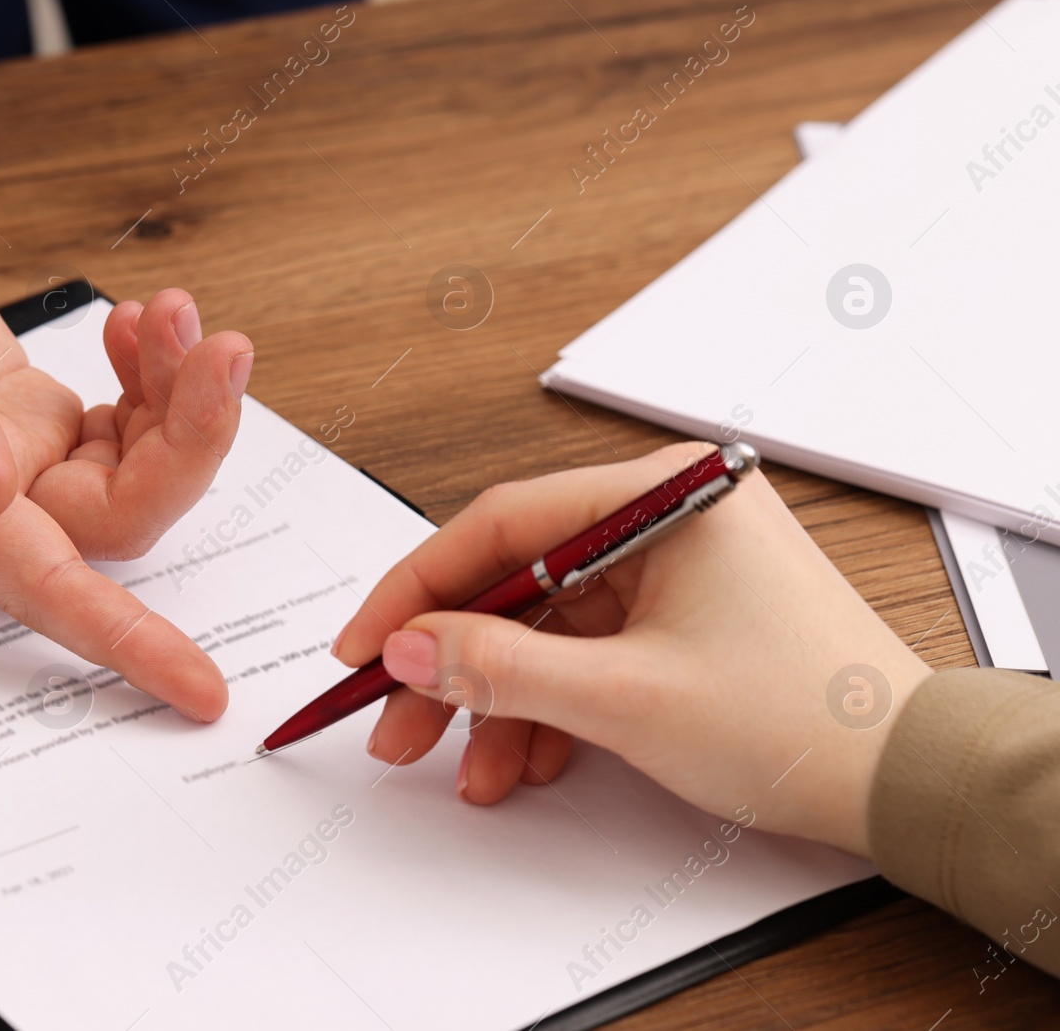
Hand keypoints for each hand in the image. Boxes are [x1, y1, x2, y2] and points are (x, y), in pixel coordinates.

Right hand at [0, 145, 252, 720]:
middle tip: (218, 344)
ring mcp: (12, 457)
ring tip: (170, 312)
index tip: (200, 690)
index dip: (124, 641)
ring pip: (138, 469)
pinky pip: (127, 426)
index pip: (43, 589)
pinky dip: (154, 376)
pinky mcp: (31, 417)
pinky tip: (136, 323)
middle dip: (192, 436)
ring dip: (181, 397)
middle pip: (123, 513)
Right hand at [333, 442, 931, 855]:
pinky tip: (525, 758)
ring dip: (498, 698)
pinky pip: (589, 649)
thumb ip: (499, 667)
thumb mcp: (623, 696)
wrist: (906, 780)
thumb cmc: (804, 718)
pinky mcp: (683, 614)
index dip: (417, 588)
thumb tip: (410, 647)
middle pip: (518, 576)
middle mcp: (668, 513)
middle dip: (453, 660)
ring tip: (462, 765)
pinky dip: (551, 704)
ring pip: (548, 624)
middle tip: (394, 717)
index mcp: (664, 492)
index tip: (365, 643)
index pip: (501, 522)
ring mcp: (677, 565)